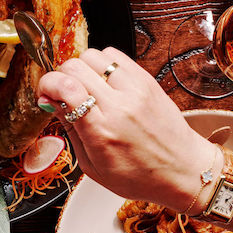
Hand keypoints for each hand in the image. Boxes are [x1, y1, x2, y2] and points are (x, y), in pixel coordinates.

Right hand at [37, 47, 215, 212]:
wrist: (186, 172)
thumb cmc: (141, 177)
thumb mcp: (93, 168)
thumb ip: (69, 130)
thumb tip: (50, 101)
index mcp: (102, 132)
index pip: (65, 87)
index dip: (47, 85)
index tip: (46, 94)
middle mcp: (119, 106)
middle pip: (75, 67)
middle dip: (61, 77)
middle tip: (64, 93)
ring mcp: (136, 90)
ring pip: (93, 55)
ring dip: (82, 68)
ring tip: (86, 87)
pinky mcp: (147, 81)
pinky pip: (114, 55)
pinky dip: (102, 64)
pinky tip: (104, 82)